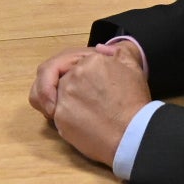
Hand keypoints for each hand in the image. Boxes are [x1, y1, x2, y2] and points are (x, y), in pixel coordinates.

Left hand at [41, 41, 151, 166]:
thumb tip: (101, 49)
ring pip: (49, 95)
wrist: (134, 133)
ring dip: (55, 102)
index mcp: (90, 60)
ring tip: (74, 112)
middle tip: (68, 99)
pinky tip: (76, 123)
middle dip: (57, 87)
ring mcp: (64, 96)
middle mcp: (73, 76)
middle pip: (54, 77)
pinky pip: (51, 114)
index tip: (77, 82)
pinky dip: (59, 118)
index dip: (69, 72)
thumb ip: (116, 53)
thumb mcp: (132, 68)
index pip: (68, 61)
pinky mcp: (59, 116)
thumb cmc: (135, 103)